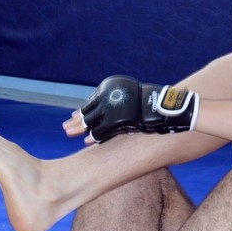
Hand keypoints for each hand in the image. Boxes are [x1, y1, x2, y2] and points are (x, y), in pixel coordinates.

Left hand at [62, 75, 197, 143]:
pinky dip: (93, 138)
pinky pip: (102, 132)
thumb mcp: (130, 98)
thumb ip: (118, 103)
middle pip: (88, 110)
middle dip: (76, 121)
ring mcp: (114, 108)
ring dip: (79, 129)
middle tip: (65, 127)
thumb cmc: (151, 103)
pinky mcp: (119, 121)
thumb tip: (105, 110)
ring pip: (91, 121)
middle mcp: (110, 96)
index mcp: (111, 88)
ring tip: (69, 134)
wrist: (166, 107)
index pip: (92, 101)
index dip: (82, 110)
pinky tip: (86, 142)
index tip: (74, 115)